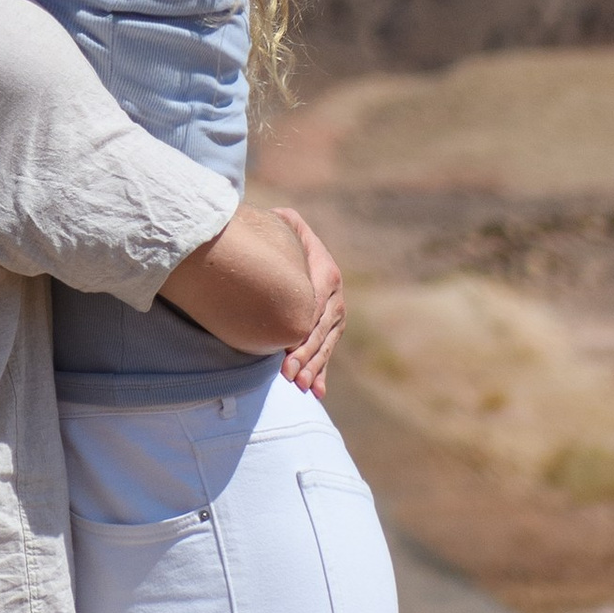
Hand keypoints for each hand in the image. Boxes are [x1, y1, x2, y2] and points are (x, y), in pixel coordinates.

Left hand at [272, 206, 344, 394]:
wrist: (296, 246)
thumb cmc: (283, 235)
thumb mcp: (285, 223)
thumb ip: (284, 222)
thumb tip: (278, 218)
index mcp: (326, 273)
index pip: (316, 307)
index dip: (302, 330)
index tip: (285, 349)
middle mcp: (335, 295)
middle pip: (321, 330)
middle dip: (306, 354)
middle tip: (289, 374)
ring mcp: (335, 313)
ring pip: (325, 344)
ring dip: (315, 368)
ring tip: (302, 387)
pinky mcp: (329, 327)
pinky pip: (327, 351)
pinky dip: (322, 373)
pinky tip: (317, 393)